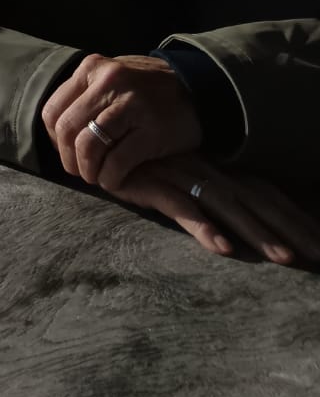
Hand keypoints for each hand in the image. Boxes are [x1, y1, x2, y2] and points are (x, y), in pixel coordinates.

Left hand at [41, 52, 199, 189]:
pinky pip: (117, 162)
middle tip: (80, 171)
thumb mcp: (112, 76)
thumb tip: (57, 129)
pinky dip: (111, 178)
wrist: (198, 87)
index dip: (55, 139)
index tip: (66, 152)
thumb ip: (85, 94)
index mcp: (92, 68)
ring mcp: (130, 105)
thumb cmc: (147, 87)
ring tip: (97, 177)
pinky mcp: (151, 130)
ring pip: (88, 146)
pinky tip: (115, 180)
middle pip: (67, 129)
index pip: (53, 110)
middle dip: (69, 159)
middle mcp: (108, 82)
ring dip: (88, 170)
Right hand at [106, 155, 319, 266]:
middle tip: (319, 255)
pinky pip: (182, 208)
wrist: (97, 138)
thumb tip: (242, 226)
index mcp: (219, 170)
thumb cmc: (144, 162)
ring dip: (256, 233)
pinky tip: (221, 248)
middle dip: (290, 229)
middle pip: (257, 200)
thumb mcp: (183, 176)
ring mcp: (181, 176)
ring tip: (283, 258)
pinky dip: (203, 227)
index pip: (266, 193)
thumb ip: (210, 195)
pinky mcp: (154, 184)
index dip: (294, 217)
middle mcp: (207, 171)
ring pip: (228, 206)